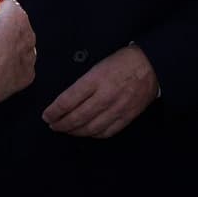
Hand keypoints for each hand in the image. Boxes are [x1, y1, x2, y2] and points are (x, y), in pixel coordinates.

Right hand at [0, 0, 35, 112]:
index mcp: (16, 17)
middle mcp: (28, 34)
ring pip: (20, 44)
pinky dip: (11, 63)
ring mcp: (29, 56)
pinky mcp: (28, 74)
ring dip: (9, 45)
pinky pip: (20, 63)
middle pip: (16, 24)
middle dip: (4, 26)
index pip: (8, 4)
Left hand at [42, 44, 157, 137]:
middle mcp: (105, 96)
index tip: (46, 115)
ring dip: (75, 132)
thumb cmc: (121, 62)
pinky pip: (107, 132)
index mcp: (95, 80)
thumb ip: (83, 84)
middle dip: (61, 124)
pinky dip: (93, 135)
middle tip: (52, 125)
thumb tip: (65, 101)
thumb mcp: (97, 65)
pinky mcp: (127, 117)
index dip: (54, 111)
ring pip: (90, 128)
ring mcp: (117, 109)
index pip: (67, 101)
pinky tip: (87, 132)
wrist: (151, 65)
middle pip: (77, 117)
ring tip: (66, 130)